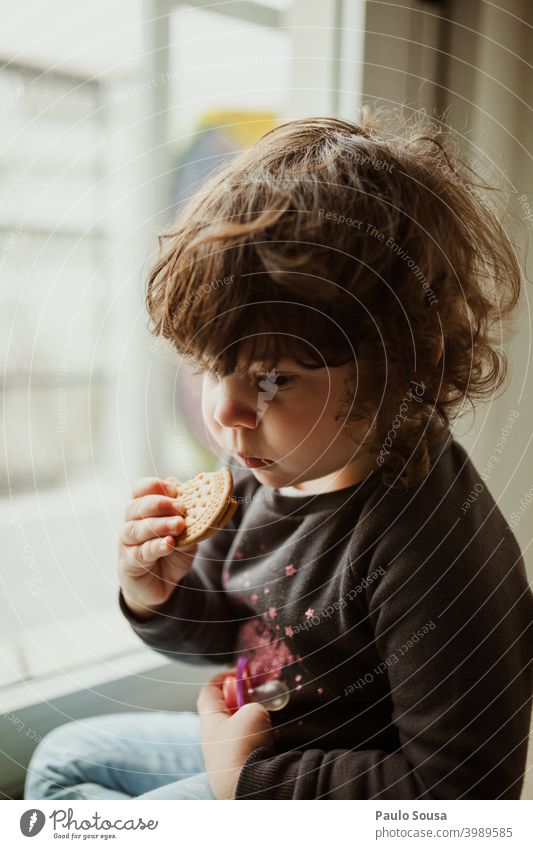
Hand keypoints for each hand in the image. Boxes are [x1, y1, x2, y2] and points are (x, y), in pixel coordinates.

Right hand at [117, 477, 198, 618]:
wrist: (162, 587)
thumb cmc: (172, 555)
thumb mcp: (186, 535)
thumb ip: (188, 521)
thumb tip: (198, 502)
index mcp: (142, 511)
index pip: (139, 490)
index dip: (153, 486)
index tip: (173, 489)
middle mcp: (130, 524)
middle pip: (136, 507)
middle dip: (159, 504)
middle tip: (180, 507)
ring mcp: (127, 544)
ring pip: (137, 529)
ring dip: (159, 524)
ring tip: (179, 525)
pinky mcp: (129, 563)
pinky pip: (141, 552)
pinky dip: (156, 546)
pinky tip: (169, 544)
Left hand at [197, 671, 274, 799]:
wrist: (248, 787)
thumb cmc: (244, 746)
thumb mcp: (253, 712)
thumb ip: (254, 704)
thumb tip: (257, 710)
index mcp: (209, 720)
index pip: (209, 690)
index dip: (223, 678)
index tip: (239, 673)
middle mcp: (212, 738)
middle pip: (223, 709)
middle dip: (240, 700)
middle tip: (257, 695)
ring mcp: (222, 756)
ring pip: (235, 729)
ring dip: (250, 721)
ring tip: (266, 718)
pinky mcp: (235, 769)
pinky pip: (244, 747)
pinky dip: (255, 739)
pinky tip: (267, 740)